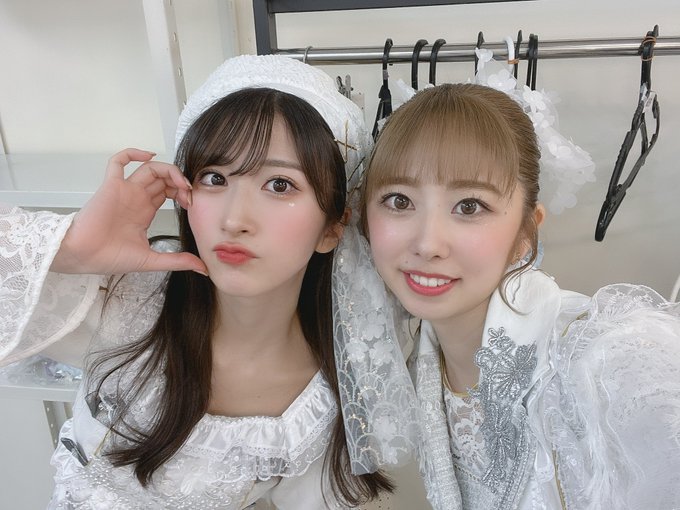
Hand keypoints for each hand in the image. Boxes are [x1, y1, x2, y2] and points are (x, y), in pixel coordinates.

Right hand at [51, 148, 207, 275]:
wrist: (83, 256)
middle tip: (190, 193)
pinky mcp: (111, 185)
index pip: (168, 193)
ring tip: (180, 182)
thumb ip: (177, 261)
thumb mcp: (151, 260)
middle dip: (180, 182)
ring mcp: (124, 190)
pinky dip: (132, 153)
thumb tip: (202, 268)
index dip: (183, 193)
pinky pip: (118, 161)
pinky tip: (149, 155)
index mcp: (144, 211)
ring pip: (149, 168)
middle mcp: (136, 198)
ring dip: (168, 170)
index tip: (192, 204)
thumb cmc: (109, 257)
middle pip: (163, 179)